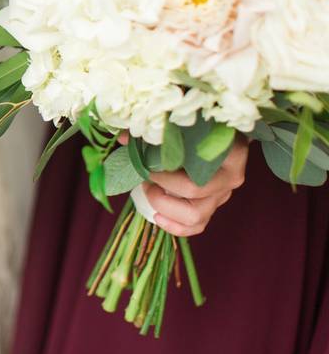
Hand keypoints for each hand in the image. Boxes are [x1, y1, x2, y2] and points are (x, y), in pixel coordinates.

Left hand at [120, 132, 248, 236]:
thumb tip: (123, 140)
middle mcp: (231, 177)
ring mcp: (224, 194)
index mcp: (231, 153)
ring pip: (196, 217)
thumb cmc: (197, 129)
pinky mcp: (215, 206)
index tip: (147, 165)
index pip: (198, 169)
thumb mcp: (182, 127)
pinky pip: (197, 226)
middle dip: (163, 189)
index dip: (167, 172)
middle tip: (145, 179)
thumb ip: (156, 133)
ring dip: (166, 208)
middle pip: (194, 194)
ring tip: (150, 192)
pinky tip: (157, 217)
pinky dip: (175, 226)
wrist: (217, 136)